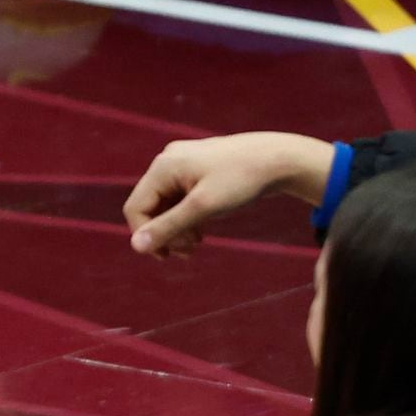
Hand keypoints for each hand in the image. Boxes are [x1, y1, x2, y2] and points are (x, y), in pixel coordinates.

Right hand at [121, 132, 336, 256]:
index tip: (170, 256)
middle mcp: (167, 162)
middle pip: (150, 206)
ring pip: (166, 203)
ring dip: (177, 227)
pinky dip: (187, 216)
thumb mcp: (204, 207)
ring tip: (197, 243)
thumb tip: (136, 247)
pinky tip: (203, 228)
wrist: (279, 159)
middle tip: (189, 252)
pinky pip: (180, 197)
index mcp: (162, 167)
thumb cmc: (241, 181)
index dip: (147, 234)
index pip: (136, 207)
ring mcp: (182, 163)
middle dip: (166, 232)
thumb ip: (169, 227)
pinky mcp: (197, 168)